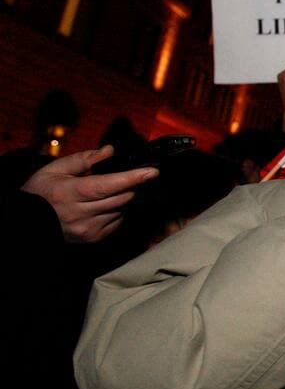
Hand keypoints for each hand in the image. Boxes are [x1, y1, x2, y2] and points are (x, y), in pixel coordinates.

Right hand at [20, 146, 157, 243]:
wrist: (27, 222)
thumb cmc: (42, 191)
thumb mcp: (56, 169)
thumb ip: (84, 159)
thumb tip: (110, 151)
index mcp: (69, 193)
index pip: (107, 185)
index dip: (132, 178)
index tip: (152, 171)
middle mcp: (80, 213)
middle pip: (121, 198)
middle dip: (130, 185)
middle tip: (128, 177)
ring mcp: (87, 229)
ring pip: (121, 210)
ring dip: (123, 198)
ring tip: (106, 192)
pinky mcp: (92, 238)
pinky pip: (117, 221)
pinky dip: (117, 211)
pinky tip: (103, 205)